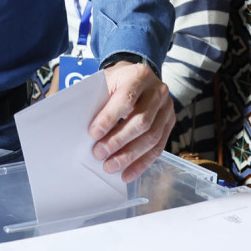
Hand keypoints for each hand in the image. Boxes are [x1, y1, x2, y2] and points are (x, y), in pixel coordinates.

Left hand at [89, 61, 174, 181]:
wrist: (137, 77)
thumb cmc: (116, 82)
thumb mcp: (105, 82)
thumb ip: (96, 100)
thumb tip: (81, 129)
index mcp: (138, 76)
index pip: (126, 99)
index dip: (109, 118)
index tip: (93, 134)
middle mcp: (158, 91)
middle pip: (141, 121)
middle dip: (118, 141)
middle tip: (99, 154)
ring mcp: (167, 108)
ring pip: (152, 138)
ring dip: (130, 156)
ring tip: (110, 167)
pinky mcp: (170, 123)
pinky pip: (158, 147)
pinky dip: (142, 163)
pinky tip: (128, 174)